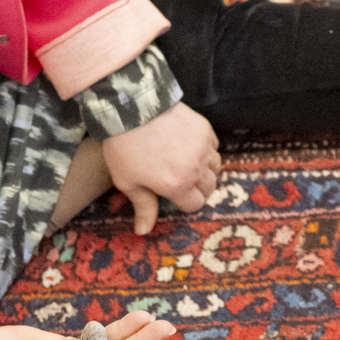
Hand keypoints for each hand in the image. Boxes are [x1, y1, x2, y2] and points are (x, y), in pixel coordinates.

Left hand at [102, 103, 221, 234]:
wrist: (130, 107)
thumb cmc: (124, 146)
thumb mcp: (127, 181)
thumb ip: (142, 207)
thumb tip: (143, 231)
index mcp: (177, 186)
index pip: (195, 204)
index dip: (184, 201)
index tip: (174, 194)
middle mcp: (195, 169)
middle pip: (209, 188)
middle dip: (197, 188)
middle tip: (180, 179)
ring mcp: (202, 147)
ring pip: (215, 167)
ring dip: (204, 169)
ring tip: (186, 163)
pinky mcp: (204, 129)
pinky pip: (213, 146)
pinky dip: (205, 149)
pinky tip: (188, 146)